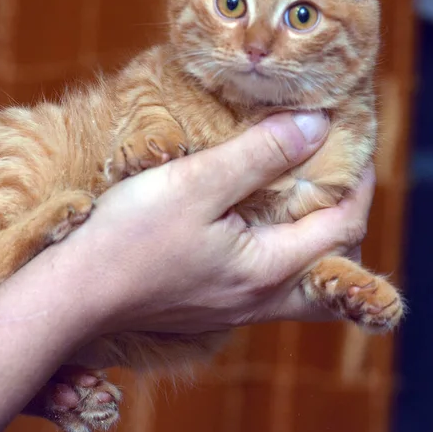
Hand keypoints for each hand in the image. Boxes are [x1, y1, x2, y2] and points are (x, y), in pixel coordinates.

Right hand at [55, 112, 373, 338]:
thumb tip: (315, 125)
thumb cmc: (129, 236)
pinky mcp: (213, 303)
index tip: (353, 148)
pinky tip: (257, 222)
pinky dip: (281, 248)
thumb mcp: (197, 183)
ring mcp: (236, 306)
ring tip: (303, 195)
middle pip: (333, 263)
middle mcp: (260, 297)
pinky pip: (269, 280)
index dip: (358, 185)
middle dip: (346, 218)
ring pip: (302, 277)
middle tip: (335, 176)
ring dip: (314, 236)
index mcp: (267, 268)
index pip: (343, 227)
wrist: (75, 292)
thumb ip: (260, 155)